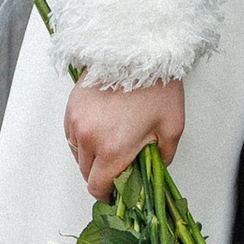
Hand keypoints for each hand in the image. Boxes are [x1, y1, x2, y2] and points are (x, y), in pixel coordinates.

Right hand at [64, 76, 185, 201]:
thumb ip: (163, 157)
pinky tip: (99, 129)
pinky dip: (82, 138)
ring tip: (109, 144)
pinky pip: (71, 133)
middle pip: (86, 173)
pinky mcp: (72, 105)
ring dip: (90, 156)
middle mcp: (89, 138)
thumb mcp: (172, 127)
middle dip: (100, 175)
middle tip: (118, 166)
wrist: (139, 48)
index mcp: (113, 149)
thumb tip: (154, 169)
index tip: (115, 193)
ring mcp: (77, 120)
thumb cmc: (157, 85)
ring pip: (77, 153)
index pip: (98, 187)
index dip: (107, 195)